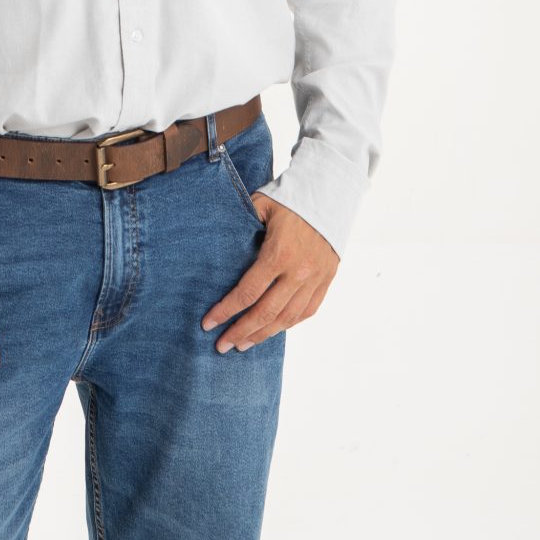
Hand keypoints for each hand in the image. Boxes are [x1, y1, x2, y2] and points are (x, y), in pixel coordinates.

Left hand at [200, 194, 339, 351]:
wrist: (330, 193)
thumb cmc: (290, 198)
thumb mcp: (261, 205)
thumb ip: (242, 224)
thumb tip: (221, 243)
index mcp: (278, 254)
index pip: (248, 292)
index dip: (226, 311)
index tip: (208, 324)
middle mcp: (298, 272)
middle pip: (265, 313)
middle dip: (240, 332)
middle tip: (221, 346)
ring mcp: (315, 279)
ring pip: (287, 318)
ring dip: (263, 335)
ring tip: (243, 345)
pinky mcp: (326, 280)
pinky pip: (307, 311)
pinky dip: (288, 324)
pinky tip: (273, 330)